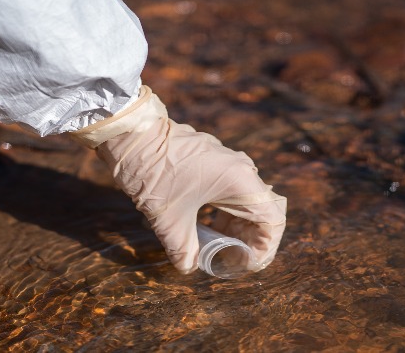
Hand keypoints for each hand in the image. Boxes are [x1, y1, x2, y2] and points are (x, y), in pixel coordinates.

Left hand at [72, 86, 286, 273]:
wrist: (132, 135)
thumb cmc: (154, 174)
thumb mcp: (168, 220)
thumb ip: (183, 250)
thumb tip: (189, 267)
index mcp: (240, 182)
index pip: (272, 221)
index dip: (264, 248)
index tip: (246, 264)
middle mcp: (241, 169)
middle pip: (262, 212)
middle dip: (250, 240)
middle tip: (232, 260)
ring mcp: (228, 162)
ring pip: (247, 201)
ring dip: (237, 227)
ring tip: (219, 246)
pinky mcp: (214, 160)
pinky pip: (232, 190)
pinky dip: (226, 212)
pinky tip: (208, 226)